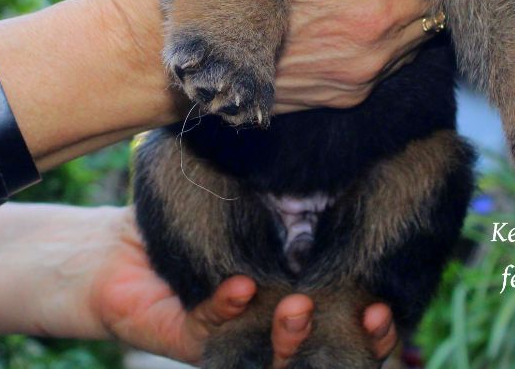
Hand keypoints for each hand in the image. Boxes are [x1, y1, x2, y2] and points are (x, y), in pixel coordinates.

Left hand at [87, 209, 397, 364]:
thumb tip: (356, 165)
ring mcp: (237, 334)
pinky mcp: (194, 334)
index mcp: (304, 294)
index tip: (385, 306)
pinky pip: (215, 326)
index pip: (352, 322)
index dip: (377, 328)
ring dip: (292, 336)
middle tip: (367, 315)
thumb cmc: (206, 214)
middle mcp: (275, 323)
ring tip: (298, 305)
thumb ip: (305, 199)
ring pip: (275, 356)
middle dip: (354, 345)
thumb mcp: (266, 200)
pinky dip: (229, 306)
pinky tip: (240, 285)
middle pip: (325, 351)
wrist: (129, 245)